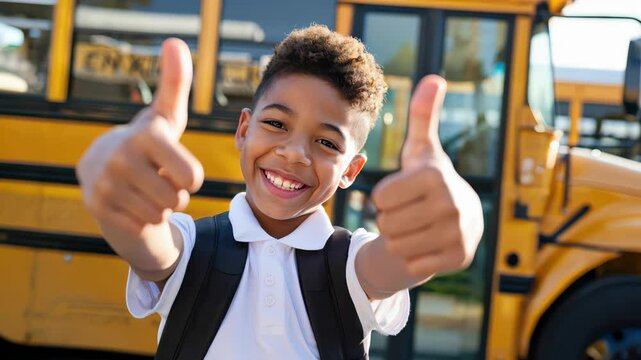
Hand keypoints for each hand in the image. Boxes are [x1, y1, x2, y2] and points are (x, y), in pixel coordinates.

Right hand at [77, 39, 203, 236]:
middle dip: (175, 194)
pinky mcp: (97, 208)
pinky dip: (142, 219)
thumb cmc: (149, 143)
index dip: (191, 178)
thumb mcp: (166, 116)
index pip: (192, 178)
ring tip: (144, 189)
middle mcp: (122, 158)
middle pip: (178, 198)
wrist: (102, 171)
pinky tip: (131, 202)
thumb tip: (174, 42)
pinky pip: (142, 225)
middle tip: (158, 180)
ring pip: (161, 213)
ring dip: (159, 207)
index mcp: (145, 136)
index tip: (176, 166)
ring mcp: (106, 184)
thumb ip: (175, 83)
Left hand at [371, 75, 482, 279]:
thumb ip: (422, 115)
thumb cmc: (429, 180)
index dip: (383, 197)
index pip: (380, 197)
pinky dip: (412, 257)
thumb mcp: (421, 150)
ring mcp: (457, 234)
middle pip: (385, 223)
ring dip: (398, 238)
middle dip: (389, 218)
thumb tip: (434, 77)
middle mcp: (451, 205)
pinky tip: (425, 244)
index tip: (401, 192)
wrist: (462, 220)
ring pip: (396, 244)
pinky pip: (411, 264)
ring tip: (415, 226)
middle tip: (408, 211)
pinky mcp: (459, 258)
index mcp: (435, 177)